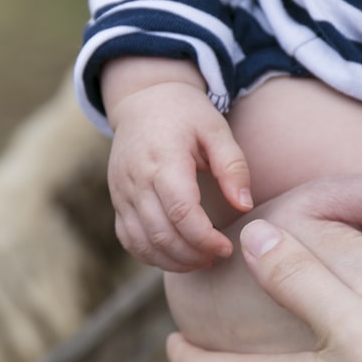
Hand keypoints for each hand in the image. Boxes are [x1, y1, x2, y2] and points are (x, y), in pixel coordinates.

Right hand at [103, 59, 251, 270]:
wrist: (143, 100)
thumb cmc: (185, 114)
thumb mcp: (216, 129)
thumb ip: (233, 167)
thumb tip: (244, 206)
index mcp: (163, 160)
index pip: (181, 212)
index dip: (205, 238)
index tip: (227, 248)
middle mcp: (136, 180)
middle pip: (161, 234)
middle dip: (193, 254)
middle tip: (217, 256)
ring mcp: (122, 193)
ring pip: (144, 243)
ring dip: (174, 261)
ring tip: (201, 260)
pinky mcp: (117, 202)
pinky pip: (130, 240)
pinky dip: (152, 256)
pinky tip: (177, 256)